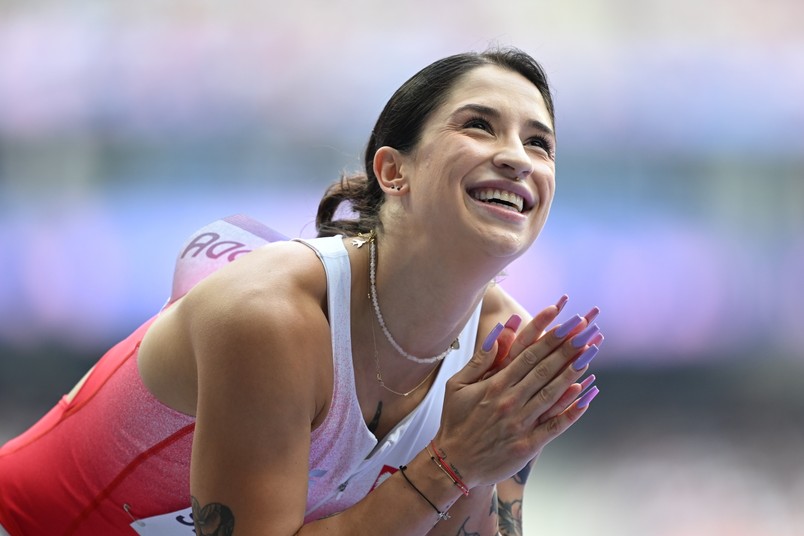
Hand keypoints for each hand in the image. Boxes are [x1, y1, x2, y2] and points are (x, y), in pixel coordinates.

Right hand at [434, 299, 601, 488]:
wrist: (455, 463)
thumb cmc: (455, 420)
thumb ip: (479, 360)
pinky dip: (571, 411)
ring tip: (589, 354)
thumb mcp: (457, 385)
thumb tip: (497, 334)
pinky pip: (554, 426)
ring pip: (552, 393)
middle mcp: (510, 401)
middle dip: (567, 349)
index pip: (527, 355)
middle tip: (585, 331)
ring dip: (572, 373)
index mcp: (494, 385)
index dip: (549, 337)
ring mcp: (521, 423)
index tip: (566, 323)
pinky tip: (585, 395)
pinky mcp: (528, 445)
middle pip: (544, 370)